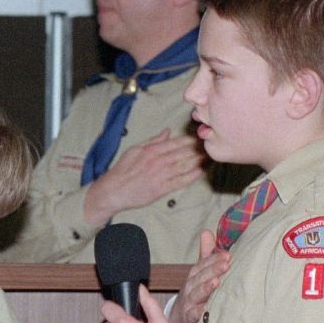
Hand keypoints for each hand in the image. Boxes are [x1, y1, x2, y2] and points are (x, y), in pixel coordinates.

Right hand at [83, 128, 206, 225]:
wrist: (113, 190)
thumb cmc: (122, 170)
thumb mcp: (134, 149)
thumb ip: (152, 140)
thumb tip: (167, 131)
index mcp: (152, 150)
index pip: (177, 142)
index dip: (191, 140)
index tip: (200, 138)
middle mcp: (159, 161)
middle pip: (184, 153)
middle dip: (198, 149)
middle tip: (210, 146)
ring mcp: (162, 175)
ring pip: (186, 165)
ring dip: (199, 161)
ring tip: (210, 157)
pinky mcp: (162, 189)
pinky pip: (181, 181)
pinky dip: (193, 176)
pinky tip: (202, 171)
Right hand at [167, 230, 229, 322]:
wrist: (180, 317)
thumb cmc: (195, 291)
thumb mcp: (199, 272)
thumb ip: (206, 254)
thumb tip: (207, 232)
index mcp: (195, 274)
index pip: (204, 264)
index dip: (214, 259)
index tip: (227, 254)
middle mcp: (191, 286)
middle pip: (201, 276)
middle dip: (213, 270)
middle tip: (226, 264)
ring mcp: (189, 301)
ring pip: (197, 293)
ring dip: (206, 288)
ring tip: (216, 282)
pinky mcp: (189, 317)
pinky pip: (194, 314)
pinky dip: (200, 312)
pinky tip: (208, 309)